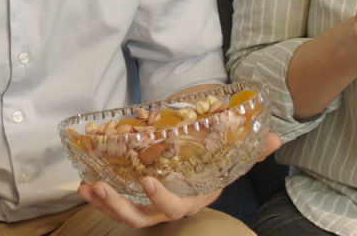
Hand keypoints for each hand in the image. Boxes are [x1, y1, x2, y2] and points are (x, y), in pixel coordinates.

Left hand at [77, 132, 280, 226]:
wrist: (205, 166)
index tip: (150, 182)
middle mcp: (169, 208)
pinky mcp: (136, 198)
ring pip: (125, 215)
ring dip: (102, 204)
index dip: (162, 200)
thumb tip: (274, 138)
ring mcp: (150, 206)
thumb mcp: (235, 156)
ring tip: (84, 187)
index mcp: (193, 200)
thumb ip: (254, 149)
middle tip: (100, 187)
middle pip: (142, 218)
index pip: (177, 208)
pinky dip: (96, 199)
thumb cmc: (217, 162)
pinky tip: (81, 186)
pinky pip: (115, 204)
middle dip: (118, 207)